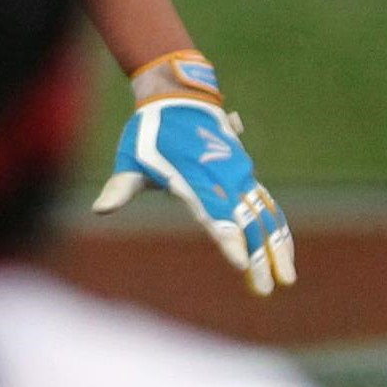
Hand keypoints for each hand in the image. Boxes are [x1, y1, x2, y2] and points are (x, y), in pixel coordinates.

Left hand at [91, 52, 294, 295]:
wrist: (180, 96)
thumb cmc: (148, 133)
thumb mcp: (129, 158)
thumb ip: (120, 188)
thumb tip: (99, 209)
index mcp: (193, 178)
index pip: (213, 215)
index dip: (228, 240)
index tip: (242, 265)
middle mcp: (223, 177)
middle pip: (246, 222)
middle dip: (260, 257)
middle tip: (266, 290)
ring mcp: (239, 175)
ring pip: (266, 215)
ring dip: (278, 247)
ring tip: (286, 280)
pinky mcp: (247, 174)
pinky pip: (268, 205)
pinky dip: (278, 230)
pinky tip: (285, 255)